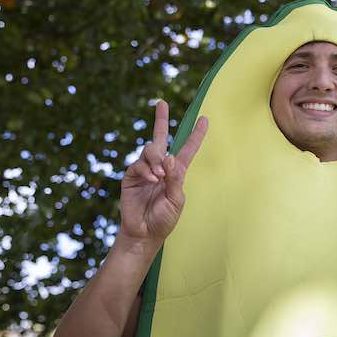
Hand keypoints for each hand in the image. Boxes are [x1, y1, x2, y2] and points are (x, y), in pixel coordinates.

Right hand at [119, 100, 207, 247]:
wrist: (144, 233)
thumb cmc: (164, 219)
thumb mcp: (177, 200)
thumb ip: (175, 178)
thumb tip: (169, 157)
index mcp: (177, 172)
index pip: (188, 149)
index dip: (196, 134)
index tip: (205, 119)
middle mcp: (161, 167)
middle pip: (161, 138)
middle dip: (161, 119)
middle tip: (162, 103)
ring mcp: (145, 170)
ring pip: (150, 150)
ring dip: (156, 159)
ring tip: (159, 176)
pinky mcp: (131, 176)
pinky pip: (138, 164)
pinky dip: (147, 170)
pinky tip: (152, 179)